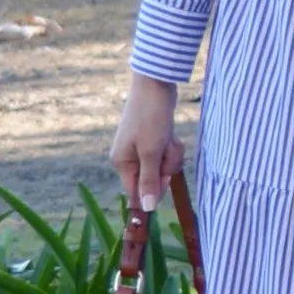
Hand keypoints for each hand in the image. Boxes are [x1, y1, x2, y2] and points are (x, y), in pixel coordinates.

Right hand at [113, 76, 180, 209]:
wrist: (155, 85)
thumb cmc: (150, 118)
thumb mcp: (151, 152)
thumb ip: (149, 181)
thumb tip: (148, 209)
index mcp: (122, 163)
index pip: (137, 192)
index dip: (155, 189)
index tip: (167, 176)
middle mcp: (128, 158)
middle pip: (153, 179)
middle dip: (165, 165)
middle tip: (165, 147)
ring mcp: (140, 148)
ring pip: (163, 165)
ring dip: (170, 154)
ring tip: (167, 136)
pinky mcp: (152, 139)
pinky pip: (165, 153)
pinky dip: (171, 145)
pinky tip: (169, 132)